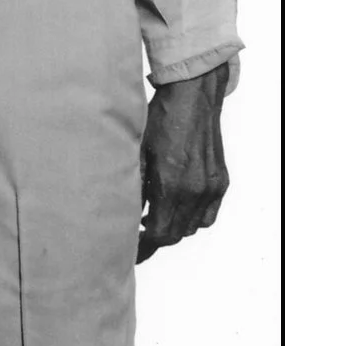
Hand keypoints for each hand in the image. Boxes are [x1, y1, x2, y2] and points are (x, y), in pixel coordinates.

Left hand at [137, 62, 229, 262]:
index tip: (131, 247)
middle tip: (139, 237)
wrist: (192, 97)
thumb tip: (125, 212)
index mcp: (171, 185)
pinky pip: (208, 215)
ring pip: (193, 227)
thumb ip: (134, 186)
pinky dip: (194, 219)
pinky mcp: (221, 181)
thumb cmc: (161, 121)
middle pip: (176, 234)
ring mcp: (211, 187)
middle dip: (157, 239)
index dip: (144, 245)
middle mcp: (195, 191)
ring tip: (156, 219)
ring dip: (175, 228)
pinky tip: (178, 208)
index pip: (159, 233)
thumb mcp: (138, 152)